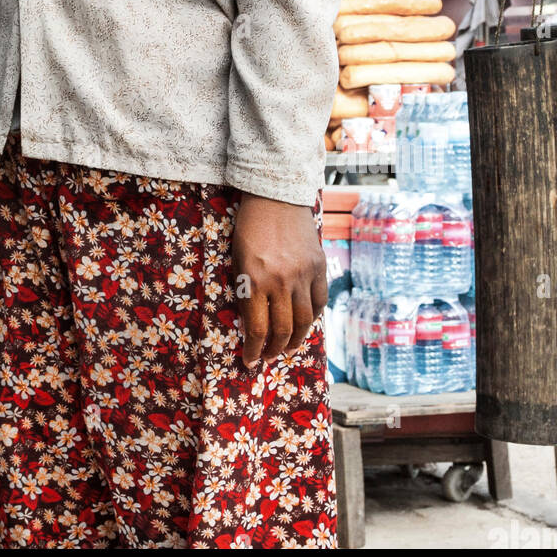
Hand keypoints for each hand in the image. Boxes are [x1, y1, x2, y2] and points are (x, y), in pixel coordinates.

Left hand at [232, 194, 326, 369]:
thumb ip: (246, 291)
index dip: (254, 350)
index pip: (257, 328)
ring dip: (295, 340)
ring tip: (286, 347)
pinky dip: (312, 317)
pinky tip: (304, 323)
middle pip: (282, 330)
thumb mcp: (237, 259)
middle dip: (273, 349)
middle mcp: (281, 280)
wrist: (275, 196)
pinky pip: (319, 302)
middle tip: (267, 356)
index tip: (250, 360)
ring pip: (304, 321)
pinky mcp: (319, 267)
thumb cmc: (248, 228)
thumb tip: (253, 324)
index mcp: (254, 279)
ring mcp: (303, 274)